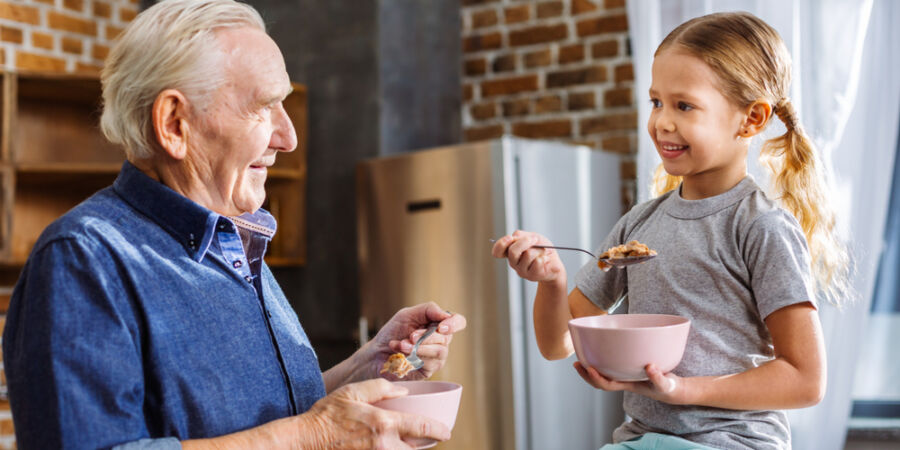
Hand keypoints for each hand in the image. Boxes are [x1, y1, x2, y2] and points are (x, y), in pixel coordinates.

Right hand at [302, 378, 449, 448]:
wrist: (305, 440)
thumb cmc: (327, 415)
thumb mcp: (354, 391)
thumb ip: (382, 388)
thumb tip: (403, 391)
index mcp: (384, 424)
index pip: (423, 428)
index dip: (439, 430)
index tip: (446, 431)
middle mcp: (384, 446)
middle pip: (416, 449)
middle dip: (423, 443)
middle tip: (427, 437)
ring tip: (406, 441)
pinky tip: (388, 445)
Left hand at [371, 302, 466, 379]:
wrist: (375, 354)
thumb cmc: (392, 333)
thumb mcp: (407, 314)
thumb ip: (428, 310)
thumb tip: (446, 314)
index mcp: (437, 325)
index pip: (458, 322)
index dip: (454, 324)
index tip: (440, 326)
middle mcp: (440, 341)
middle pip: (446, 338)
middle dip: (426, 336)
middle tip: (410, 336)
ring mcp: (436, 357)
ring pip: (439, 352)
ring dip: (419, 347)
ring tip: (402, 345)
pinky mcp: (428, 370)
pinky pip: (429, 363)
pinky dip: (413, 356)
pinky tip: (400, 353)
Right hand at [491, 230, 564, 282]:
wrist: (554, 262)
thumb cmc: (542, 249)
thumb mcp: (532, 237)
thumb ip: (521, 235)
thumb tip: (514, 237)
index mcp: (510, 252)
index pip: (497, 251)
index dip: (501, 244)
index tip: (510, 238)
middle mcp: (513, 262)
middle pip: (513, 252)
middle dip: (525, 242)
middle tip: (534, 239)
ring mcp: (522, 271)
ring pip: (528, 255)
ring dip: (538, 250)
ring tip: (542, 252)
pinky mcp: (532, 276)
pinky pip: (537, 262)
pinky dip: (544, 257)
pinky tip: (545, 260)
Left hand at [573, 362, 687, 404]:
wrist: (673, 389)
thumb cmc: (669, 388)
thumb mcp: (666, 384)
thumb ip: (659, 377)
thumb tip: (650, 367)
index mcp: (628, 386)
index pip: (607, 385)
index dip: (596, 378)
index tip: (589, 368)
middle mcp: (623, 381)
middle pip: (599, 382)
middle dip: (586, 374)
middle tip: (576, 363)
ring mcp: (625, 375)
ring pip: (603, 374)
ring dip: (590, 367)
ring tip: (580, 357)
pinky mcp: (629, 368)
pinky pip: (611, 365)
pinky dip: (603, 359)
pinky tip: (599, 350)